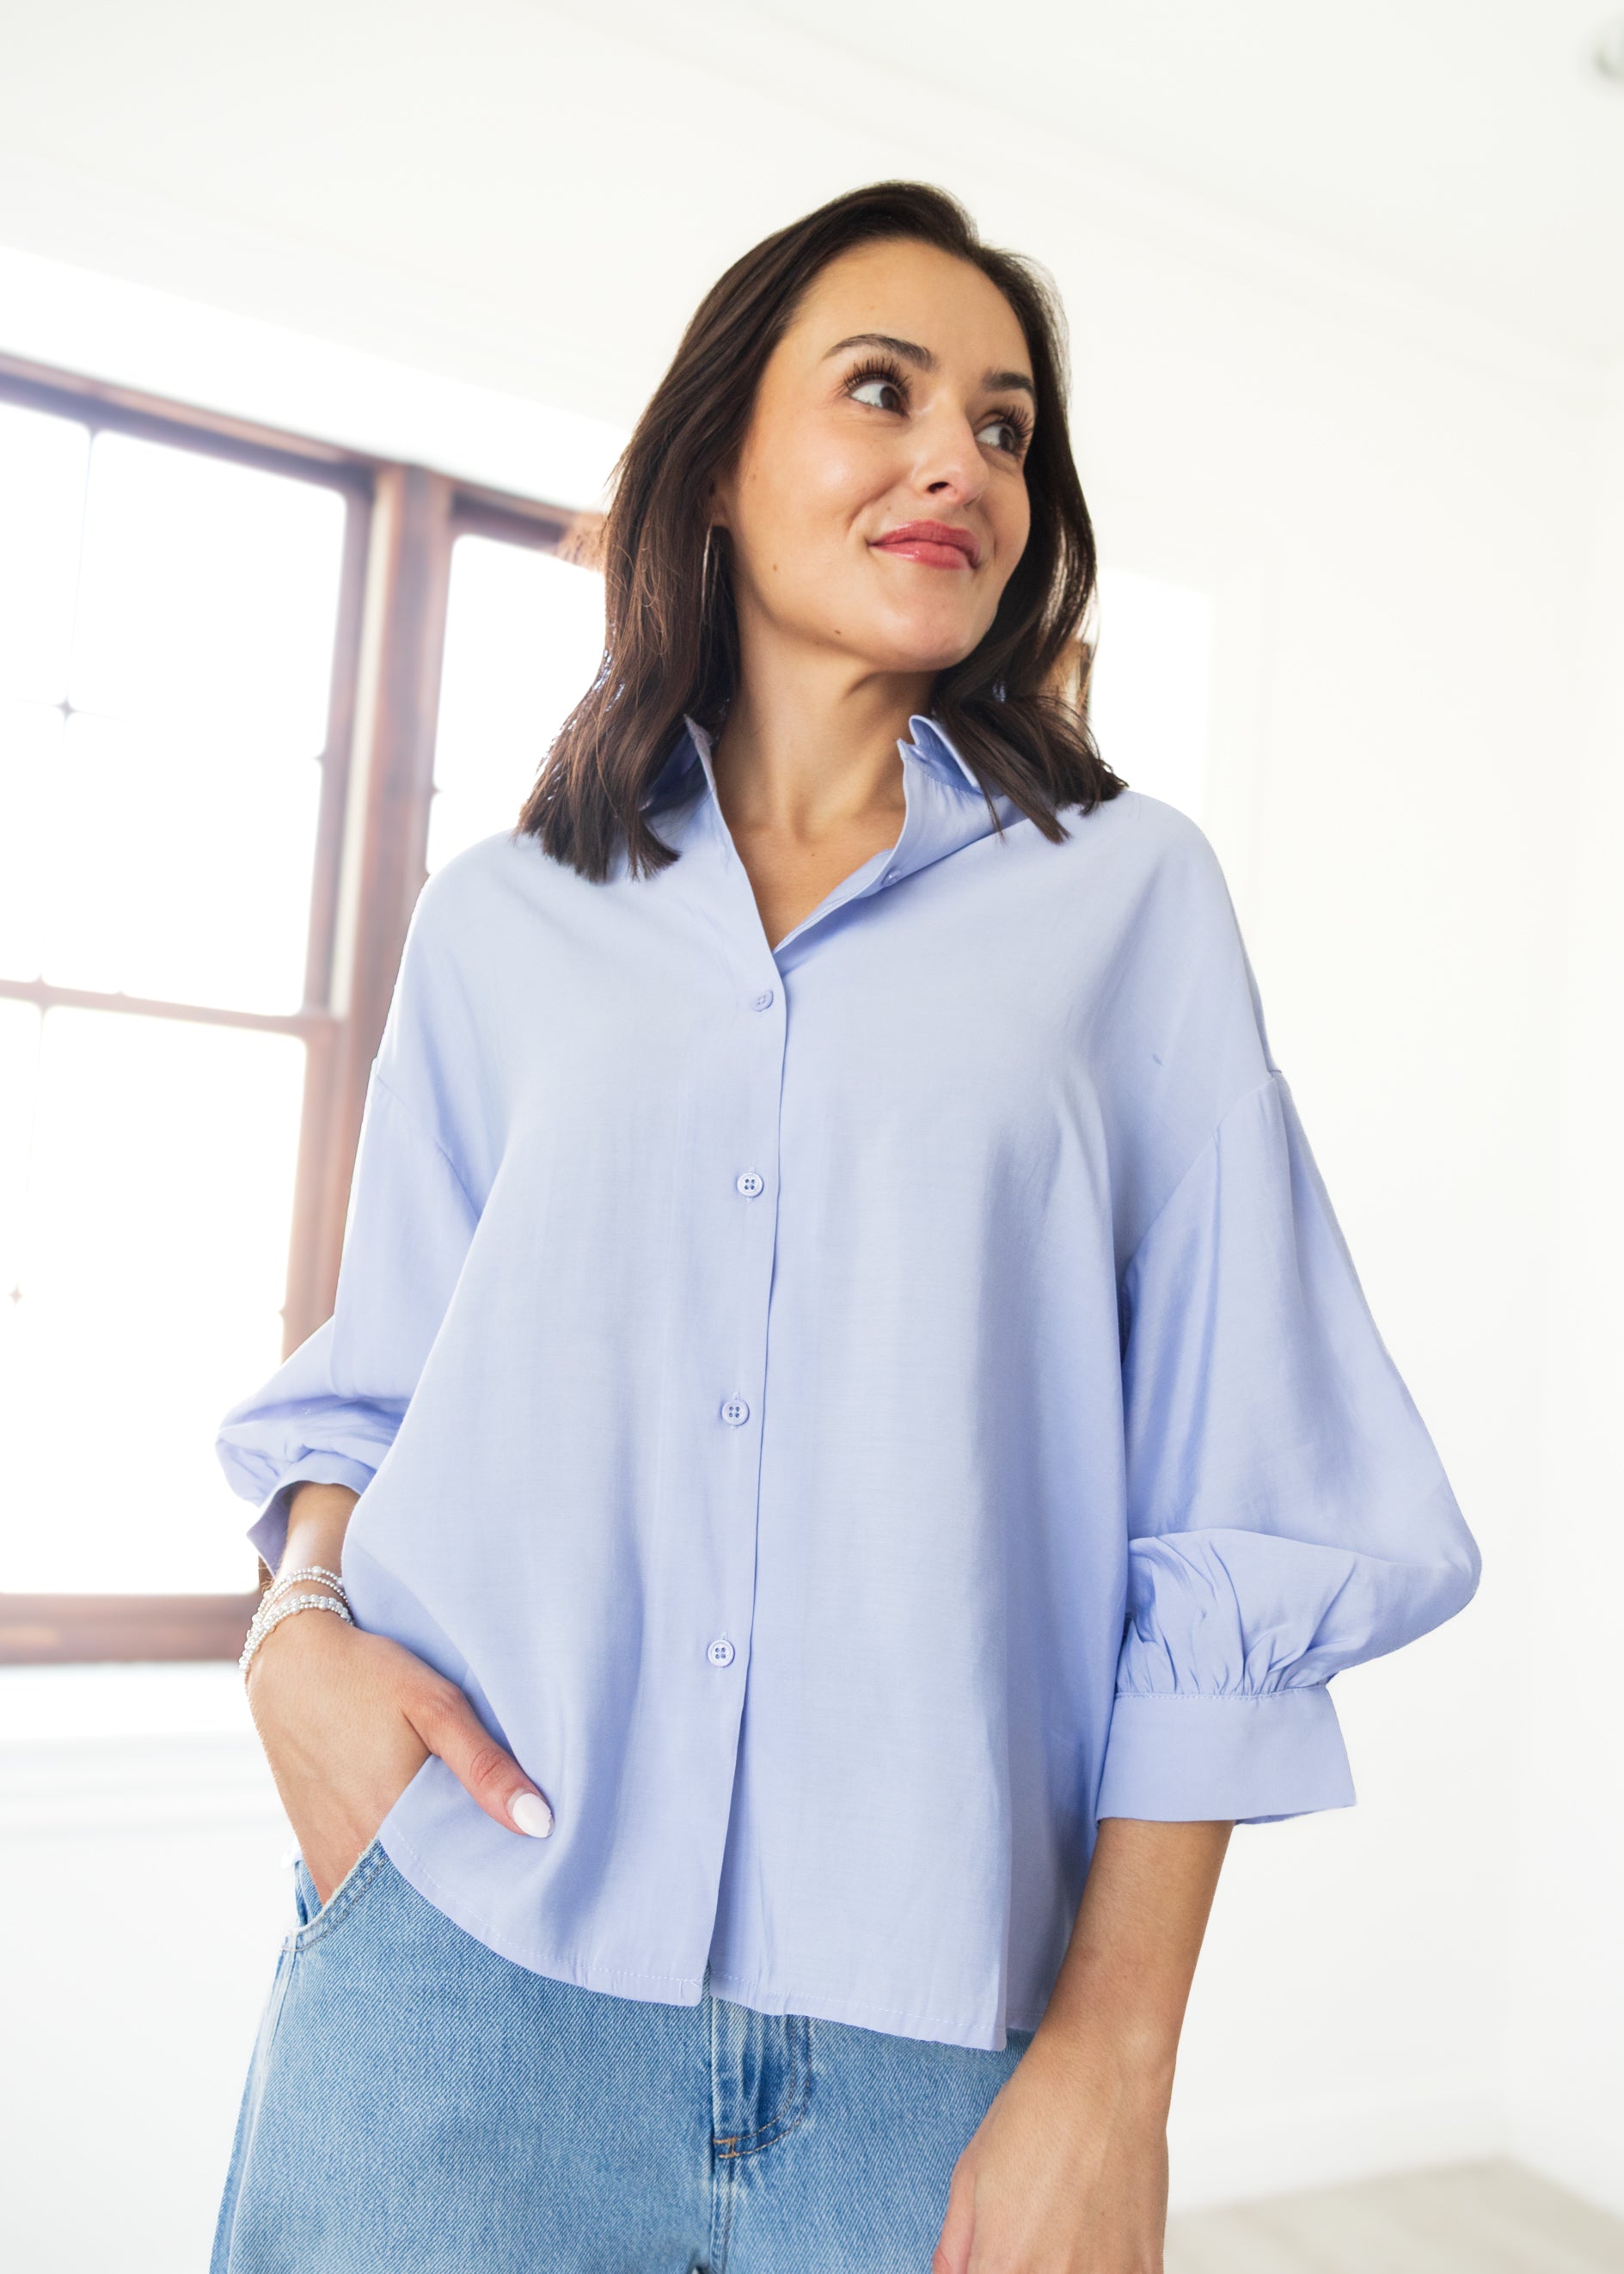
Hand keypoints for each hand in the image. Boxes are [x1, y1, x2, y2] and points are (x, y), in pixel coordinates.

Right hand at [245, 1603, 553, 1904]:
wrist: (290, 1667)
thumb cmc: (368, 1677)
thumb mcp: (434, 1705)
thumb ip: (485, 1767)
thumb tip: (540, 1825)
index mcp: (393, 1826)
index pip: (465, 1887)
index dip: (500, 1882)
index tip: (528, 1866)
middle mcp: (356, 1860)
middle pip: (429, 1901)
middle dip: (465, 1890)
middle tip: (501, 1859)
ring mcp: (331, 1864)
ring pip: (393, 1904)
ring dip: (427, 1891)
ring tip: (460, 1850)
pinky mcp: (316, 1859)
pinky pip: (360, 1896)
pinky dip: (391, 1888)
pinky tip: (417, 1854)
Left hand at [933, 2026, 1170, 2273]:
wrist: (1104, 2069)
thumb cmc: (1039, 2110)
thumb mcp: (969, 2176)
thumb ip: (954, 2248)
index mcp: (1004, 2266)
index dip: (988, 2267)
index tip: (994, 2255)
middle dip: (1024, 2265)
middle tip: (1033, 2232)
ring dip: (1069, 2267)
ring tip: (1067, 2229)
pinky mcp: (1148, 2269)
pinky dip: (1104, 2266)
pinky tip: (1096, 2234)